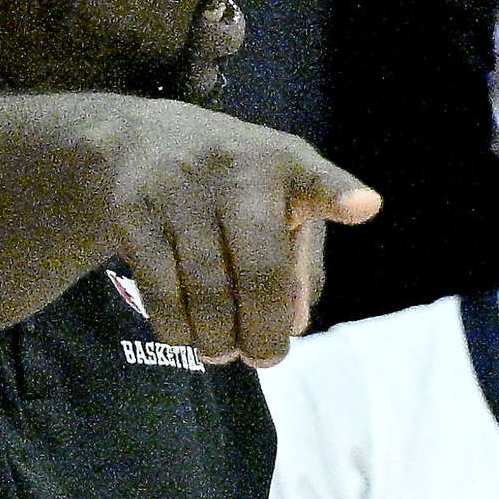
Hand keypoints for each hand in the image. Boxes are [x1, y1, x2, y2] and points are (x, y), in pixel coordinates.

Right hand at [82, 98, 379, 367]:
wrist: (141, 139)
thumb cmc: (233, 186)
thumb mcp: (279, 200)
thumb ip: (301, 260)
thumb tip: (294, 325)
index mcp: (283, 164)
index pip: (317, 180)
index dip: (339, 195)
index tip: (364, 206)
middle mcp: (235, 170)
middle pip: (259, 271)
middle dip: (263, 331)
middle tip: (264, 358)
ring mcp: (180, 189)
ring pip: (207, 290)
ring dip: (218, 338)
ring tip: (222, 350)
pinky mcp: (135, 212)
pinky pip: (161, 292)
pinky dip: (176, 328)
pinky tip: (186, 333)